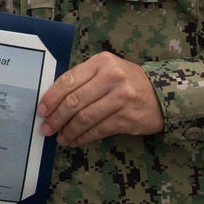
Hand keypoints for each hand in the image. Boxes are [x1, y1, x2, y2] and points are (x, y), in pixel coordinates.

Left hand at [38, 51, 163, 145]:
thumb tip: (53, 101)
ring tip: (60, 138)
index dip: (52, 97)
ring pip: (85, 118)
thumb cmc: (126, 81)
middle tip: (46, 128)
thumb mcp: (106, 70)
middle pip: (75, 101)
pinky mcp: (127, 118)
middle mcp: (111, 77)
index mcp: (101, 62)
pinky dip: (84, 137)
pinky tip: (76, 140)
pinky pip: (98, 130)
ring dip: (69, 131)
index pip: (69, 80)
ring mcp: (121, 98)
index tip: (41, 110)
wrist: (162, 94)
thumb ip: (84, 80)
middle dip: (57, 117)